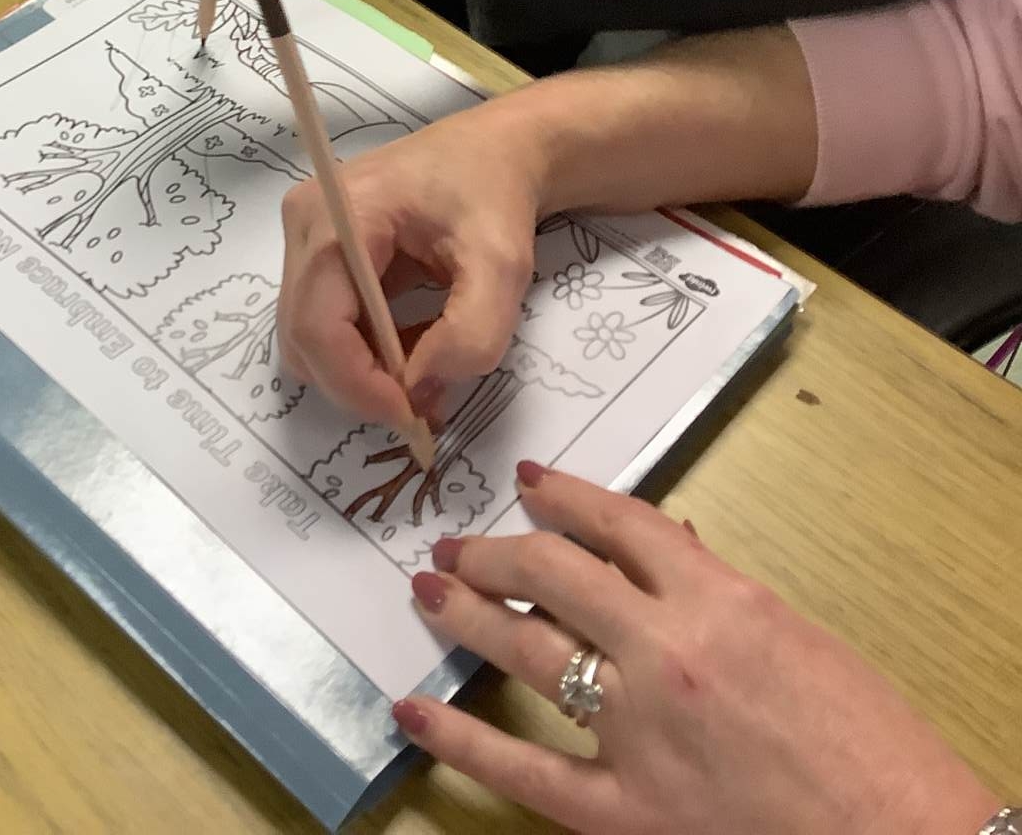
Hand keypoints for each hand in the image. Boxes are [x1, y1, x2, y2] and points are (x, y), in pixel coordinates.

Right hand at [277, 98, 544, 426]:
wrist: (492, 152)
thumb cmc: (495, 195)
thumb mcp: (503, 266)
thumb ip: (471, 334)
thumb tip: (418, 390)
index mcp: (341, 214)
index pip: (318, 323)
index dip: (357, 384)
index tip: (412, 415)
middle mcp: (305, 221)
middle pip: (304, 336)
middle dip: (359, 382)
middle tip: (422, 403)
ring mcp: (303, 234)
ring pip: (308, 336)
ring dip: (361, 368)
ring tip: (424, 362)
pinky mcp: (314, 249)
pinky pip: (321, 321)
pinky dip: (362, 348)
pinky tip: (409, 336)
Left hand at [394, 467, 999, 834]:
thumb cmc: (871, 745)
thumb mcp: (796, 638)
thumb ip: (719, 592)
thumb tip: (664, 549)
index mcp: (719, 599)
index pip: (619, 525)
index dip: (567, 499)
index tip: (533, 487)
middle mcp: (666, 651)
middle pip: (554, 575)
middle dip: (498, 552)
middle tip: (461, 544)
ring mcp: (638, 730)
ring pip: (527, 650)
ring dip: (470, 613)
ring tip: (432, 588)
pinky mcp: (626, 812)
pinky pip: (524, 767)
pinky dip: (461, 737)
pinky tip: (416, 709)